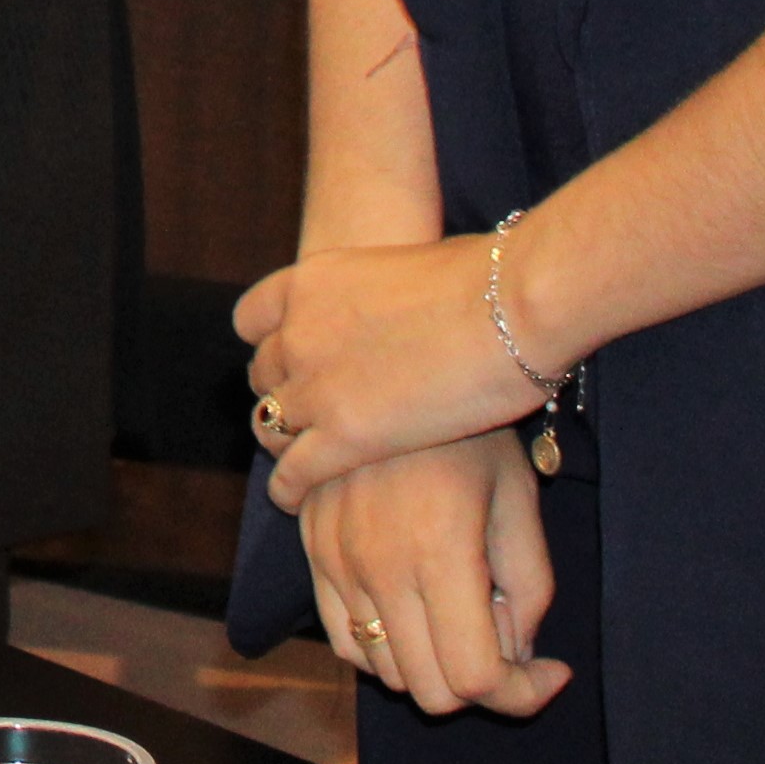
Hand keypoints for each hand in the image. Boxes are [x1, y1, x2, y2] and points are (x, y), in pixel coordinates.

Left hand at [232, 234, 546, 501]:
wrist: (511, 307)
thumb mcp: (406, 265)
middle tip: (308, 412)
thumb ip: (381, 292)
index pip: (253, 319)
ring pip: (270, 424)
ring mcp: (315, 386)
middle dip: (282, 391)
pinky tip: (294, 498)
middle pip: (263, 374)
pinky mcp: (342, 438)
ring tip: (295, 458)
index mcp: (310, 282)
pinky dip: (288, 487)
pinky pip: (292, 471)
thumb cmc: (487, 280)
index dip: (269, 341)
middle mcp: (298, 331)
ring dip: (282, 441)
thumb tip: (406, 299)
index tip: (290, 358)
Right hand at [295, 431, 567, 716]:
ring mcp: (336, 561)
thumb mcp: (521, 502)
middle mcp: (378, 566)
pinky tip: (416, 608)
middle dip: (483, 684)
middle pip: (430, 691)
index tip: (553, 670)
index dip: (524, 695)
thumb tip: (515, 654)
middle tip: (510, 639)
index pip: (477, 679)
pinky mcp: (311, 550)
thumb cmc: (473, 430)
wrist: (393, 363)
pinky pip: (342, 638)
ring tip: (461, 616)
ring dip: (432, 665)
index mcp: (439, 552)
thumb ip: (529, 589)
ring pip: (384, 671)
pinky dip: (384, 647)